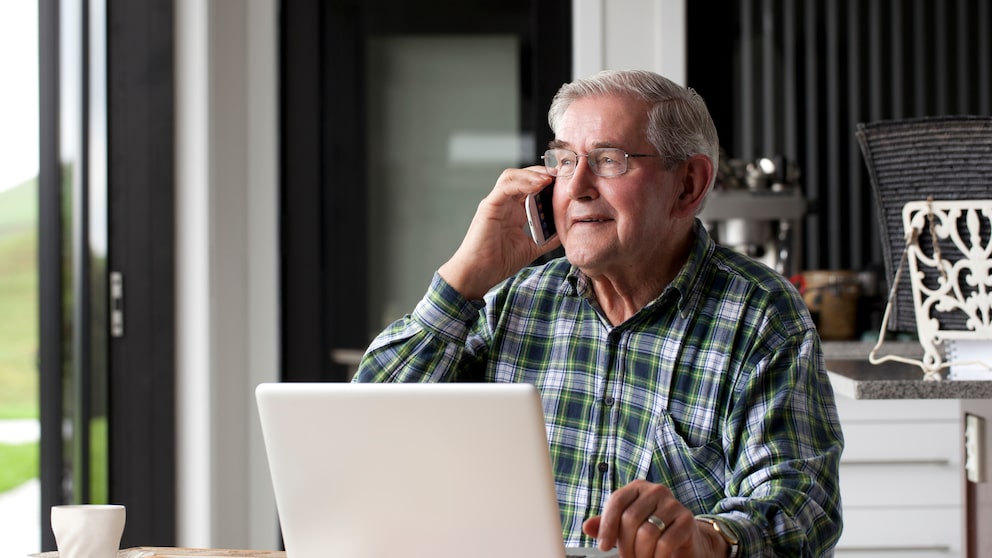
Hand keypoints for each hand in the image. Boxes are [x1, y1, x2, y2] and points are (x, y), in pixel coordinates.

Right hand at [437, 167, 560, 299]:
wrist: (481, 274)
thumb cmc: (500, 262)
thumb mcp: (532, 248)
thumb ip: (547, 239)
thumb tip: (565, 232)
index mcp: (514, 212)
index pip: (531, 187)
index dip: (547, 182)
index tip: (565, 183)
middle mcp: (505, 204)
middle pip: (522, 176)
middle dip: (542, 172)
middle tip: (561, 174)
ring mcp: (496, 203)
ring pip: (512, 176)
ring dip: (532, 174)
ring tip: (549, 178)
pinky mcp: (489, 206)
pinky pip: (505, 187)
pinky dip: (522, 183)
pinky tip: (538, 185)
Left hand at [582, 480, 727, 557]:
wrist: (685, 540)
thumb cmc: (652, 530)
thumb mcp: (626, 527)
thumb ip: (607, 525)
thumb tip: (587, 526)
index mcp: (637, 488)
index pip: (617, 501)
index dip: (607, 526)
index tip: (603, 547)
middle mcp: (655, 491)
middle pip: (631, 518)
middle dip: (625, 545)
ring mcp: (673, 503)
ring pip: (647, 532)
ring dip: (641, 553)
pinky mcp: (687, 520)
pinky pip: (665, 542)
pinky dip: (657, 557)